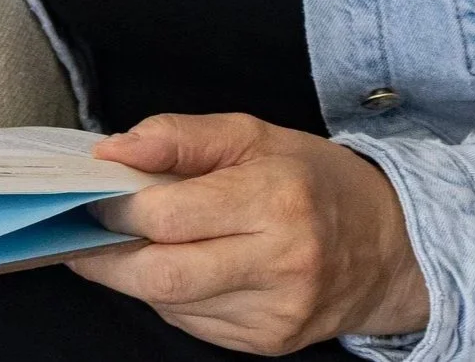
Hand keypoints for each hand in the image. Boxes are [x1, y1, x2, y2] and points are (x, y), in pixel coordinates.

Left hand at [70, 112, 428, 352]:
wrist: (389, 245)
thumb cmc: (312, 178)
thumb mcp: (251, 134)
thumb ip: (178, 137)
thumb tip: (113, 150)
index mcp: (273, 200)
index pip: (169, 215)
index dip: (117, 205)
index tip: (91, 191)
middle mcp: (278, 264)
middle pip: (162, 274)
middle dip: (108, 256)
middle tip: (85, 230)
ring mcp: (274, 313)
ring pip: (172, 303)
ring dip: (135, 275)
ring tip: (127, 242)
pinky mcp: (269, 344)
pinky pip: (193, 324)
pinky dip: (169, 295)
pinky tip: (175, 266)